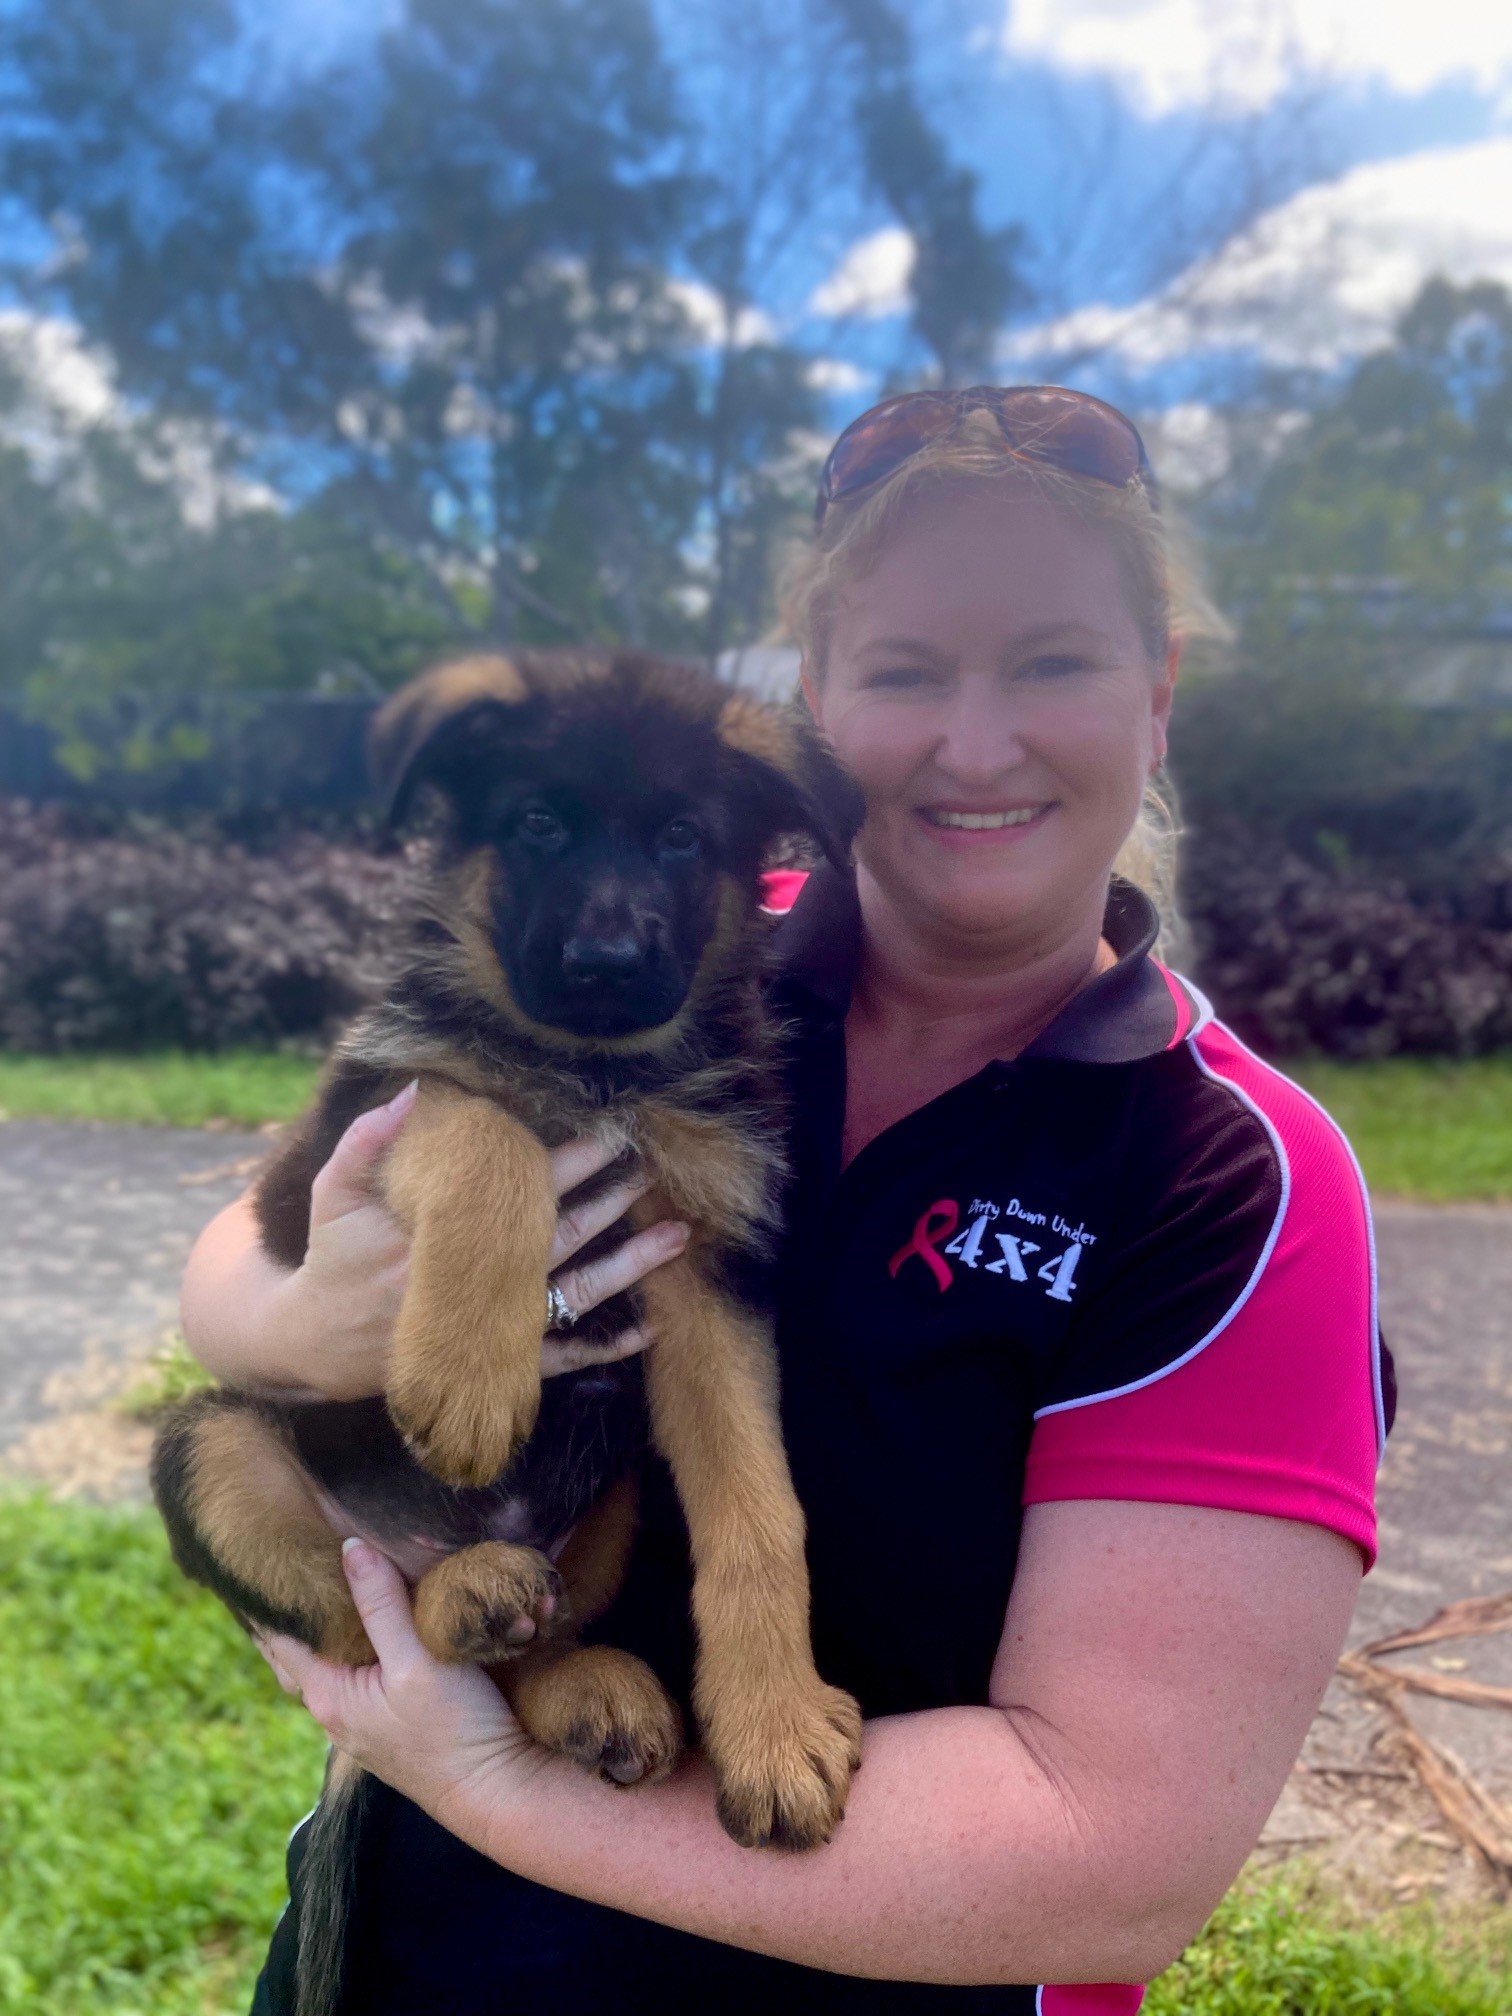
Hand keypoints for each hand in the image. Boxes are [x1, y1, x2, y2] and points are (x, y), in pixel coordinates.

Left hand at [257, 1540, 538, 1831]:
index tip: (279, 1552)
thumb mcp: (418, 1659)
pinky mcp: (388, 1719)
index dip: (277, 1593)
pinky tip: (376, 1618)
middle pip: (301, 1647)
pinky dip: (357, 1640)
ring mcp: (360, 1718)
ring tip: (336, 1576)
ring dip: (331, 1623)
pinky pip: (358, 1670)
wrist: (495, 1788)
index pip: (280, 1634)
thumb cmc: (456, 1728)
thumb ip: (381, 1605)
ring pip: (331, 1658)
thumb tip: (349, 1547)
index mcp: (328, 1694)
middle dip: (299, 1606)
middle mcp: (334, 1709)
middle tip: (304, 1555)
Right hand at [273, 1093, 688, 1400]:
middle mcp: (477, 1282)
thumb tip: (411, 1091)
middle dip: (612, 1198)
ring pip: (573, 1293)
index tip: (610, 1133)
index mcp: (443, 1235)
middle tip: (656, 1168)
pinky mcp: (491, 1364)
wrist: (310, 1347)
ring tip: (677, 1238)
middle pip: (560, 1234)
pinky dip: (604, 1347)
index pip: (520, 1191)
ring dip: (629, 1267)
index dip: (569, 1161)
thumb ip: (366, 1141)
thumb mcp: (332, 1194)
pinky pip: (558, 1359)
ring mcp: (489, 1328)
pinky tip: (648, 1329)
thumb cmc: (328, 1260)